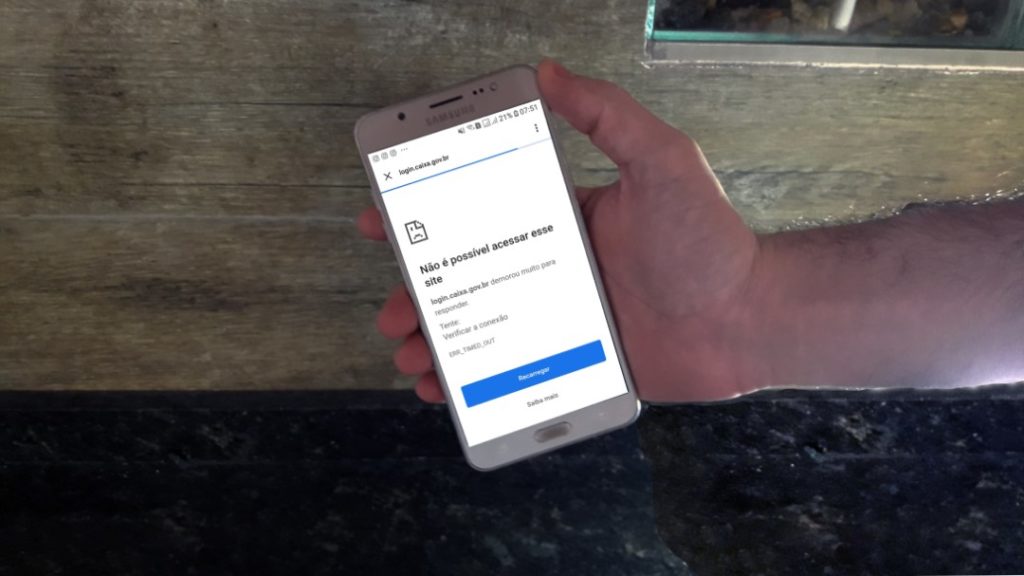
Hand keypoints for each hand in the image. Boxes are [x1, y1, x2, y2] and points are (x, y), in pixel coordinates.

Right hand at [358, 60, 760, 402]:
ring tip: (410, 354)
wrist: (748, 321)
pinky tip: (442, 391)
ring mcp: (560, 319)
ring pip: (479, 330)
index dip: (426, 217)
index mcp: (561, 219)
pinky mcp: (573, 363)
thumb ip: (606, 114)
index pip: (479, 212)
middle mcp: (553, 267)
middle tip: (396, 308)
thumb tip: (547, 72)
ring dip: (437, 342)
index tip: (386, 219)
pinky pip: (509, 375)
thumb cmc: (710, 242)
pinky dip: (470, 386)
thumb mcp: (660, 160)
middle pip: (468, 278)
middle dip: (420, 292)